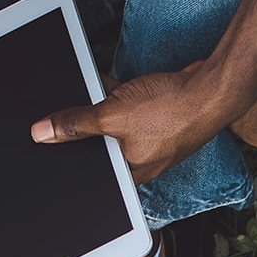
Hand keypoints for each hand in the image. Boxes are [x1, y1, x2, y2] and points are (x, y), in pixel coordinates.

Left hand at [32, 62, 244, 182]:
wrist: (214, 89)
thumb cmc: (172, 111)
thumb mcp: (112, 116)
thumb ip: (76, 124)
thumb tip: (42, 132)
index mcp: (132, 173)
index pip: (94, 173)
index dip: (73, 157)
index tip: (54, 143)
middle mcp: (144, 161)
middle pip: (104, 146)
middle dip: (87, 128)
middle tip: (70, 115)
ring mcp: (155, 140)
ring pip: (117, 126)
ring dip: (104, 109)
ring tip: (94, 97)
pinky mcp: (163, 119)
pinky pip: (132, 111)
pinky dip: (120, 98)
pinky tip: (109, 83)